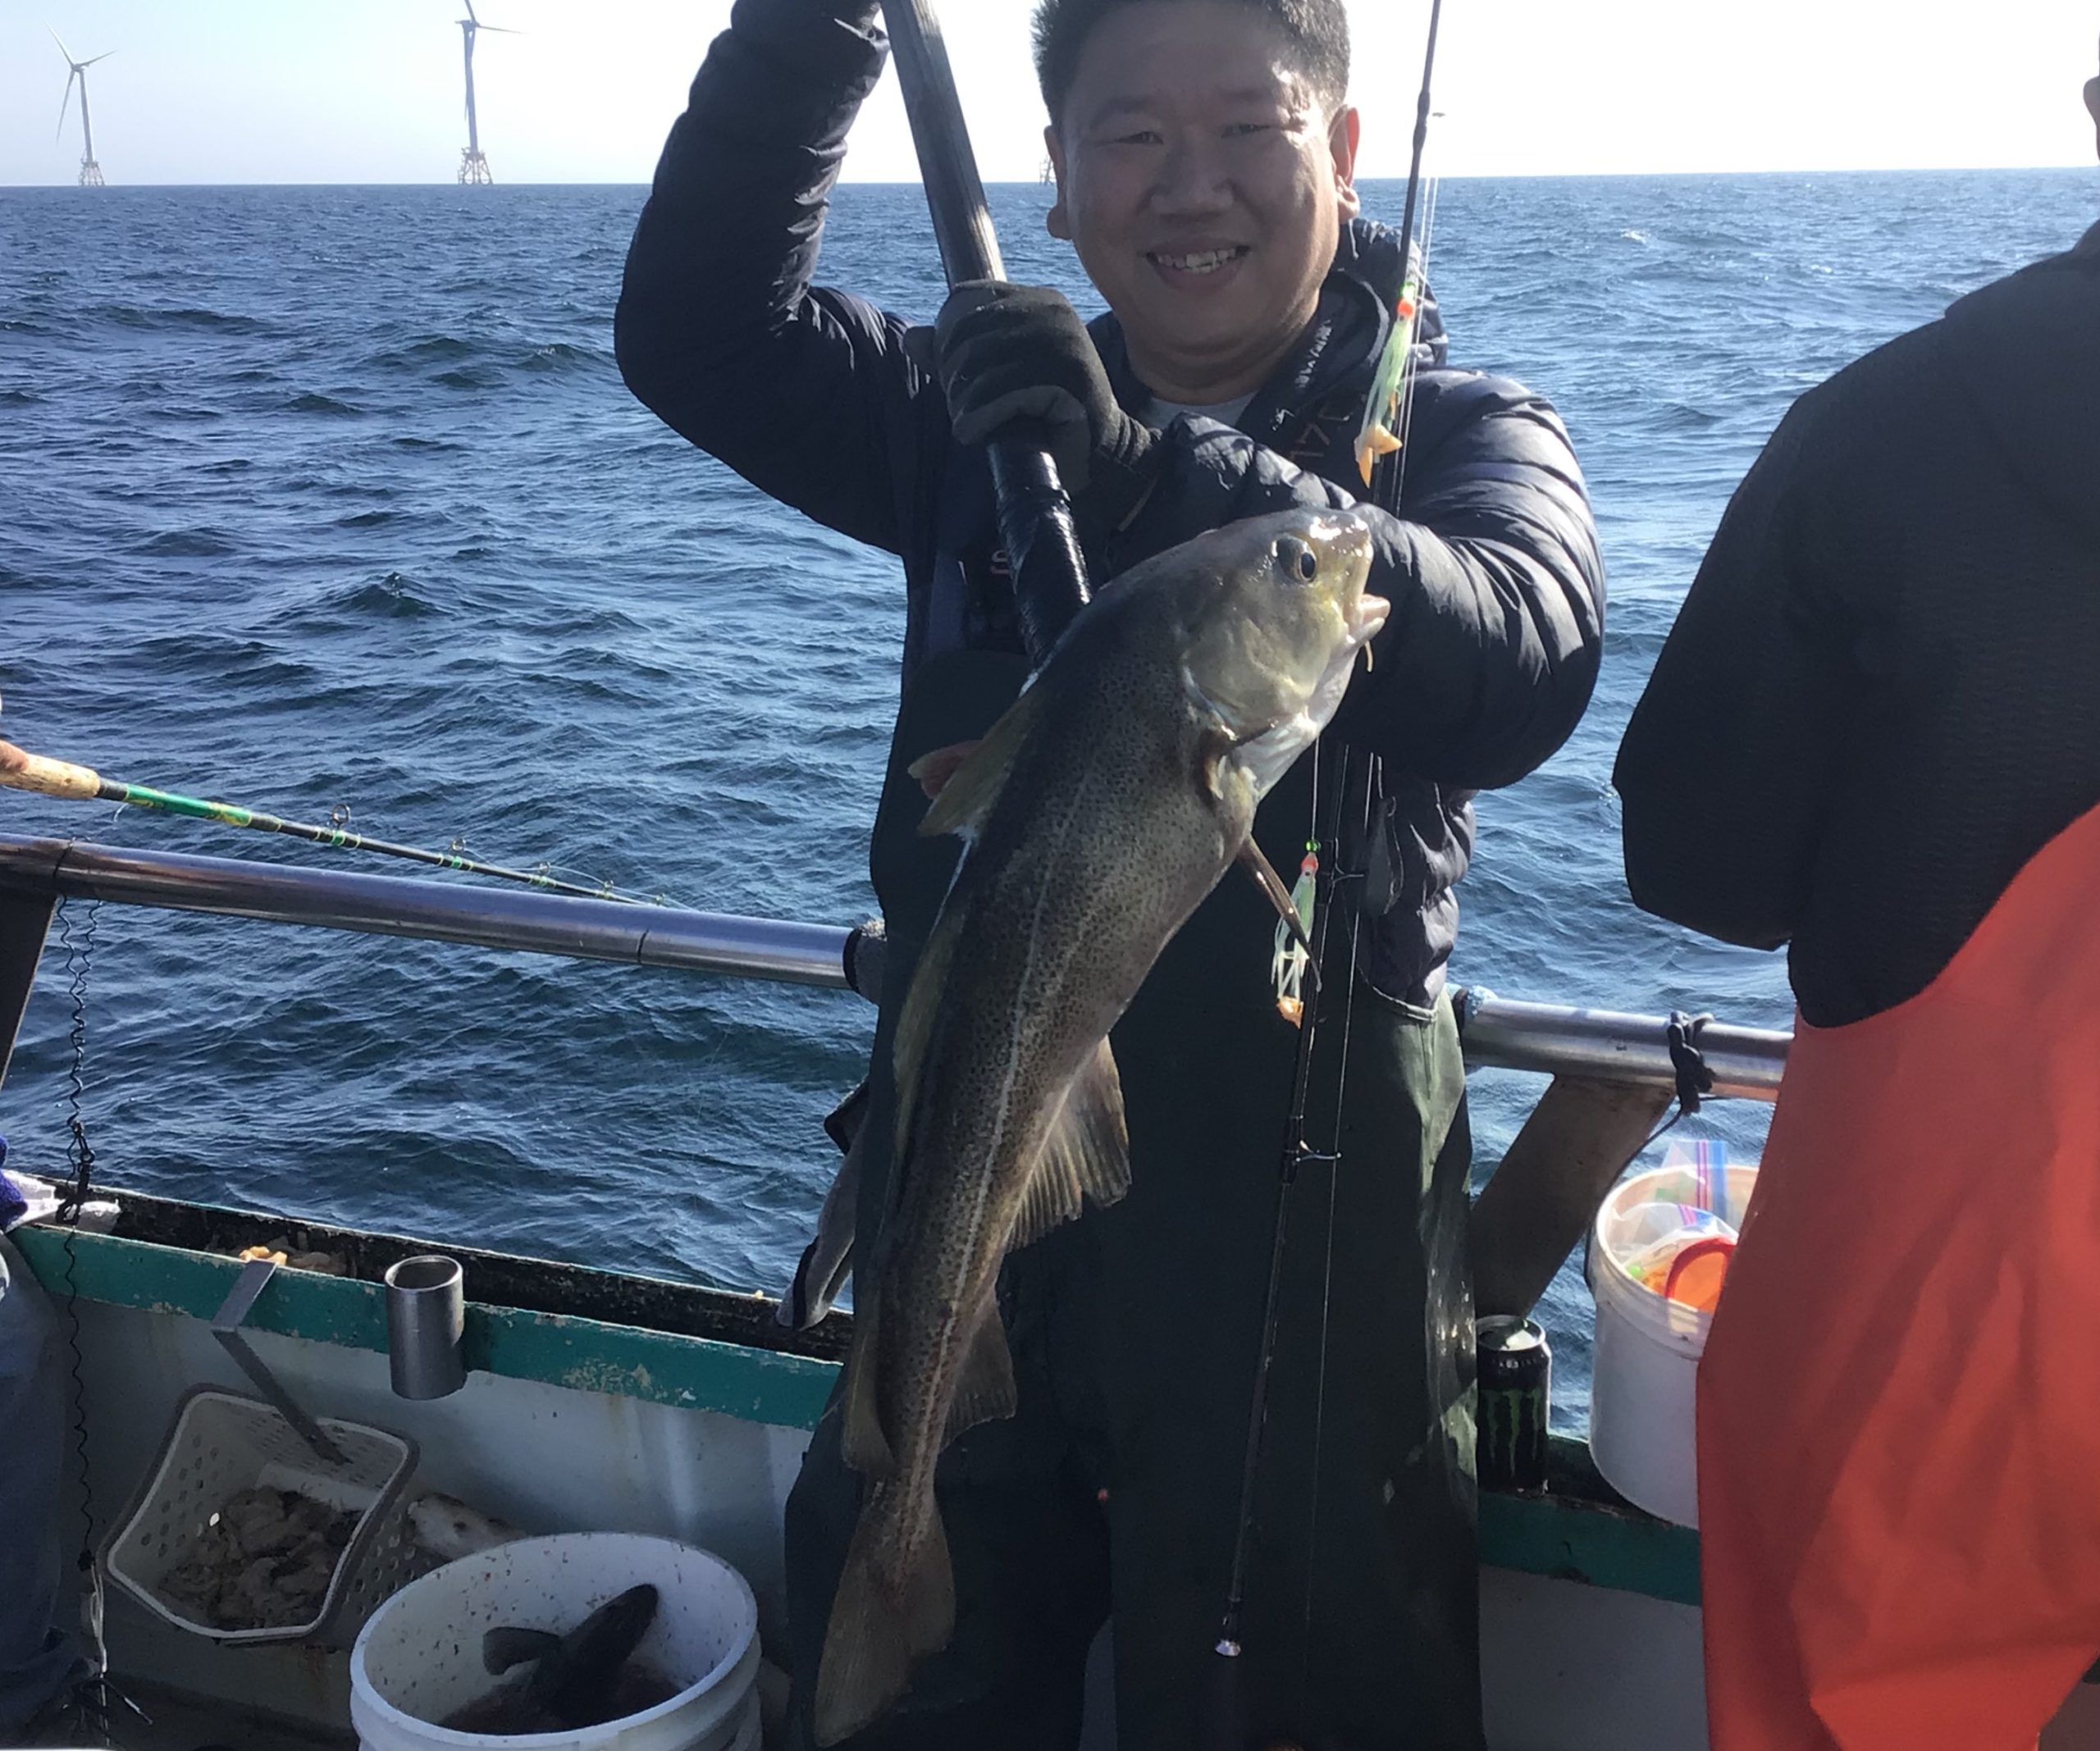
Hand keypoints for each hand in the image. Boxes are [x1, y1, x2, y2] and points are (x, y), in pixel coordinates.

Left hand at [928, 281, 1158, 533]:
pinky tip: (976, 435)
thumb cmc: (1045, 417)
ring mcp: (1065, 340)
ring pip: (979, 364)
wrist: (1103, 454)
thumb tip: (912, 339)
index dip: (945, 338)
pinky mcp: (1070, 377)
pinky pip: (1002, 392)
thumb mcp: (997, 381)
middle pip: (967, 331)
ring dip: (963, 404)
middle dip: (951, 375)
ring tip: (969, 426)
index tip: (951, 378)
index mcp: (1038, 301)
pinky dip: (980, 419)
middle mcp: (1052, 311)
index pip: (964, 299)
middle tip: (959, 410)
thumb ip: (957, 359)